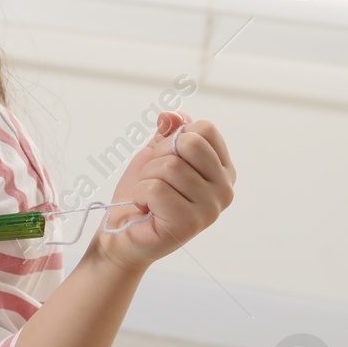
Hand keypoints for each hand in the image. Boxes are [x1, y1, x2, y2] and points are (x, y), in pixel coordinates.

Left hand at [92, 111, 235, 274]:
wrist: (122, 231)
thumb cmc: (142, 192)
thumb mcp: (156, 153)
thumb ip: (169, 131)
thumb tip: (170, 115)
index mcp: (223, 168)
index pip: (204, 129)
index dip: (173, 138)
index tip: (165, 160)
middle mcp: (225, 188)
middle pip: (188, 144)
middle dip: (158, 157)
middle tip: (153, 179)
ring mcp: (211, 208)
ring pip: (169, 166)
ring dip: (147, 179)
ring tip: (149, 197)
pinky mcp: (190, 224)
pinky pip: (156, 189)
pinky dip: (141, 194)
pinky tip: (147, 209)